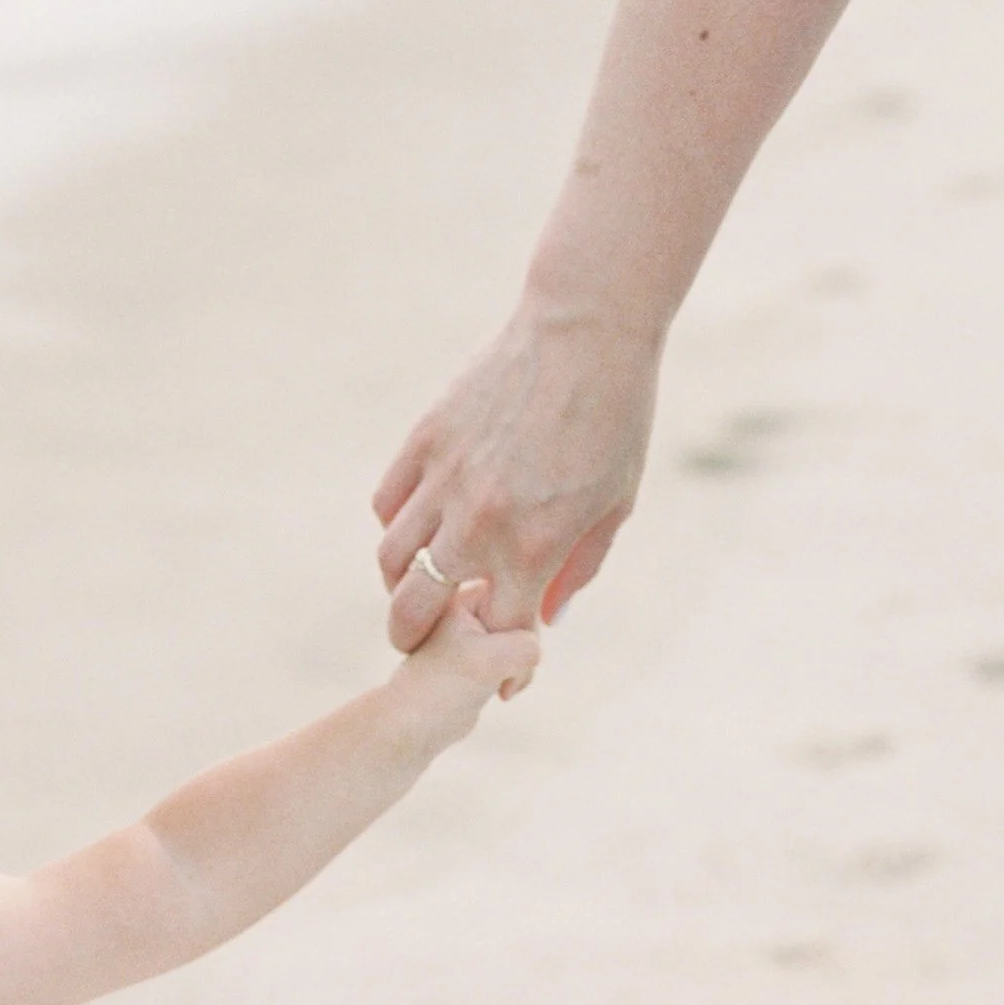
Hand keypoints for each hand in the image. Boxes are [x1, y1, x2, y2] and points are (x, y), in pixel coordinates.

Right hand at [373, 303, 661, 651]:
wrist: (586, 328)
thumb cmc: (616, 416)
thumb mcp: (616, 503)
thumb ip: (579, 568)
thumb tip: (546, 620)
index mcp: (533, 545)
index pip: (496, 637)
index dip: (501, 668)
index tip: (505, 677)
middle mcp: (479, 521)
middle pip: (416, 614)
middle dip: (415, 641)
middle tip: (422, 641)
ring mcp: (444, 480)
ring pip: (391, 561)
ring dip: (399, 587)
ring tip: (416, 586)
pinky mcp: (424, 441)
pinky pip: (387, 505)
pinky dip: (396, 526)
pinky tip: (419, 526)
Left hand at [394, 579, 542, 743]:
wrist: (414, 726)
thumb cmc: (444, 687)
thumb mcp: (496, 657)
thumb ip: (530, 641)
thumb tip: (534, 651)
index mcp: (463, 594)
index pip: (517, 592)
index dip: (519, 626)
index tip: (495, 653)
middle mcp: (468, 607)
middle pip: (523, 618)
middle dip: (520, 651)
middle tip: (499, 674)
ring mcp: (475, 631)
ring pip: (523, 641)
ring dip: (519, 667)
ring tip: (498, 685)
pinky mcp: (480, 655)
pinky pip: (516, 658)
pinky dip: (514, 677)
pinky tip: (500, 691)